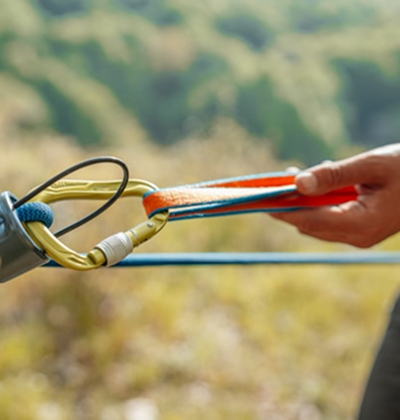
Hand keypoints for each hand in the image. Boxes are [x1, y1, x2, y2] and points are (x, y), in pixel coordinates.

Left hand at [272, 144, 399, 247]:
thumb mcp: (371, 166)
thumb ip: (333, 175)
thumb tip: (297, 182)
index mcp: (361, 224)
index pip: (308, 219)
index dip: (282, 208)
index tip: (261, 196)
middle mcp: (357, 236)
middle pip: (308, 223)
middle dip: (287, 204)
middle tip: (272, 182)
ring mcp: (358, 235)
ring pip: (315, 222)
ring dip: (300, 202)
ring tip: (291, 177)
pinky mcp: (359, 228)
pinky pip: (328, 218)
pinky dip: (315, 202)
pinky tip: (313, 183)